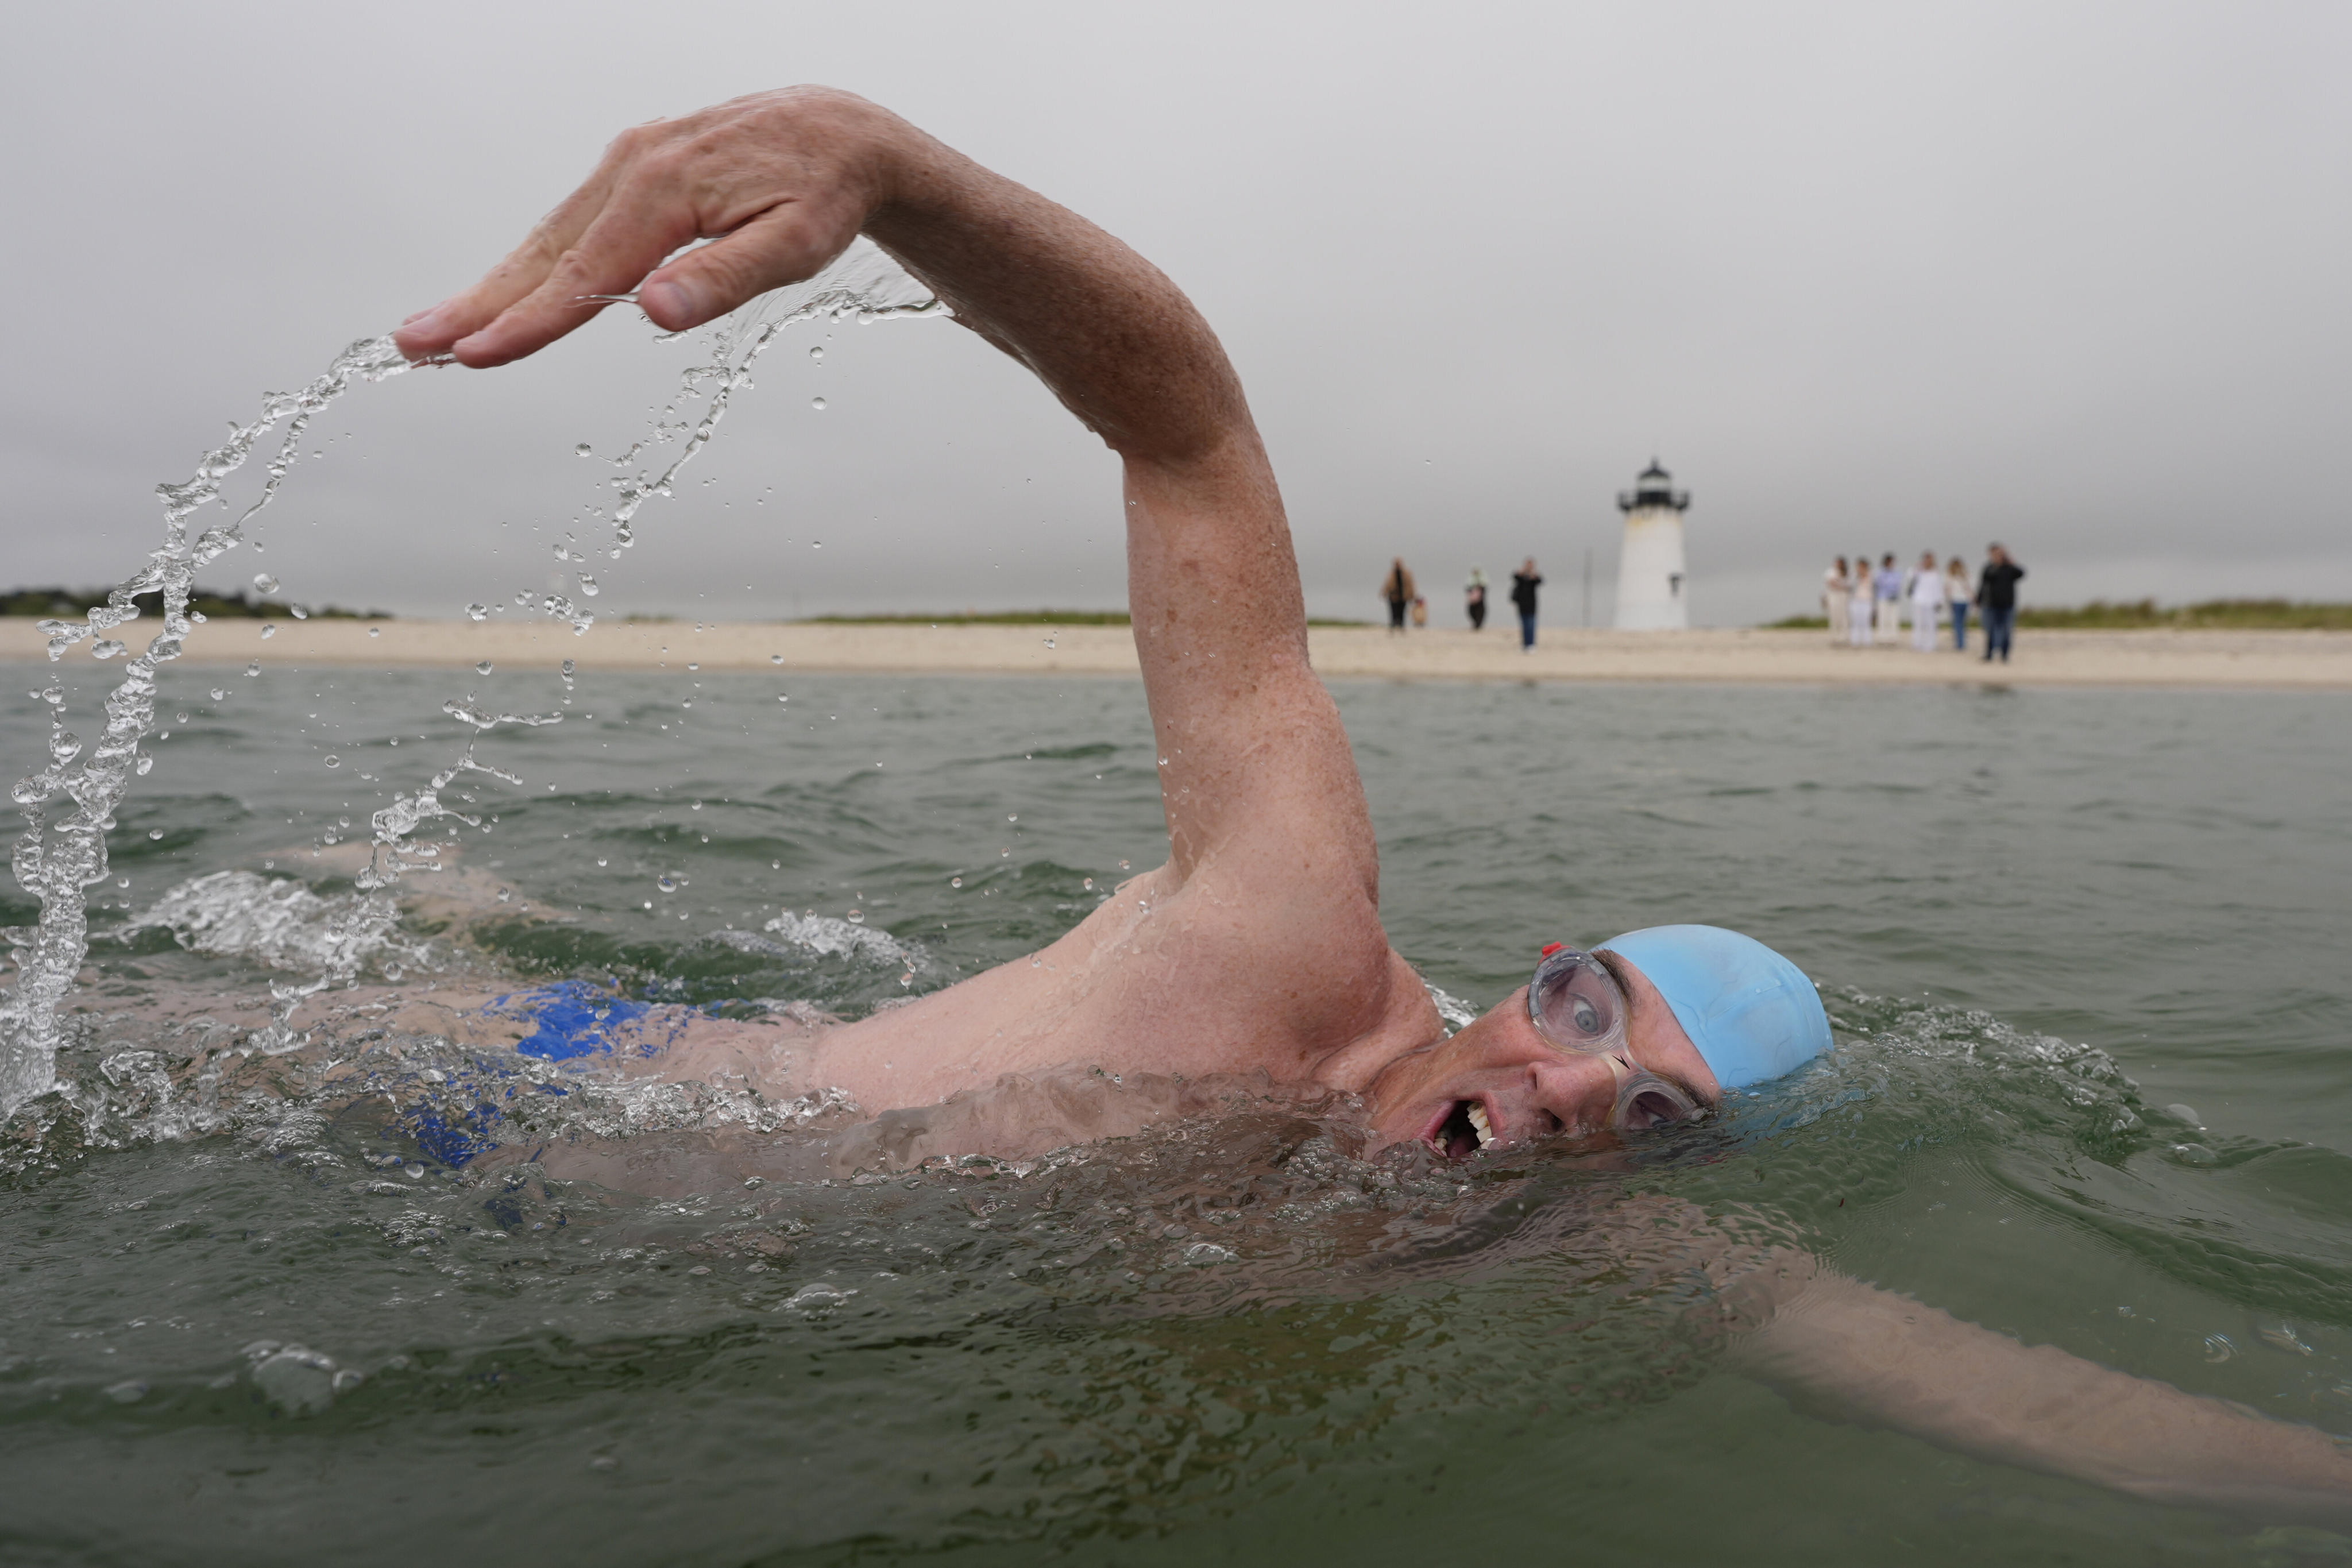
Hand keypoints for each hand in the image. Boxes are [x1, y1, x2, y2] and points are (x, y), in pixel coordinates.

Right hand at [394, 87, 903, 367]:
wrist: (842, 131)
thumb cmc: (824, 192)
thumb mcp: (796, 244)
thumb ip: (725, 279)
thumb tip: (654, 313)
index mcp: (663, 191)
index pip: (583, 274)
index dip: (528, 321)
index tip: (476, 354)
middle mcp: (633, 168)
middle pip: (545, 252)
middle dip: (478, 304)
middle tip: (415, 346)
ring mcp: (629, 163)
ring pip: (549, 235)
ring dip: (493, 285)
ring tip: (439, 329)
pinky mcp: (634, 166)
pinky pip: (572, 219)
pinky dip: (532, 257)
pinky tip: (507, 289)